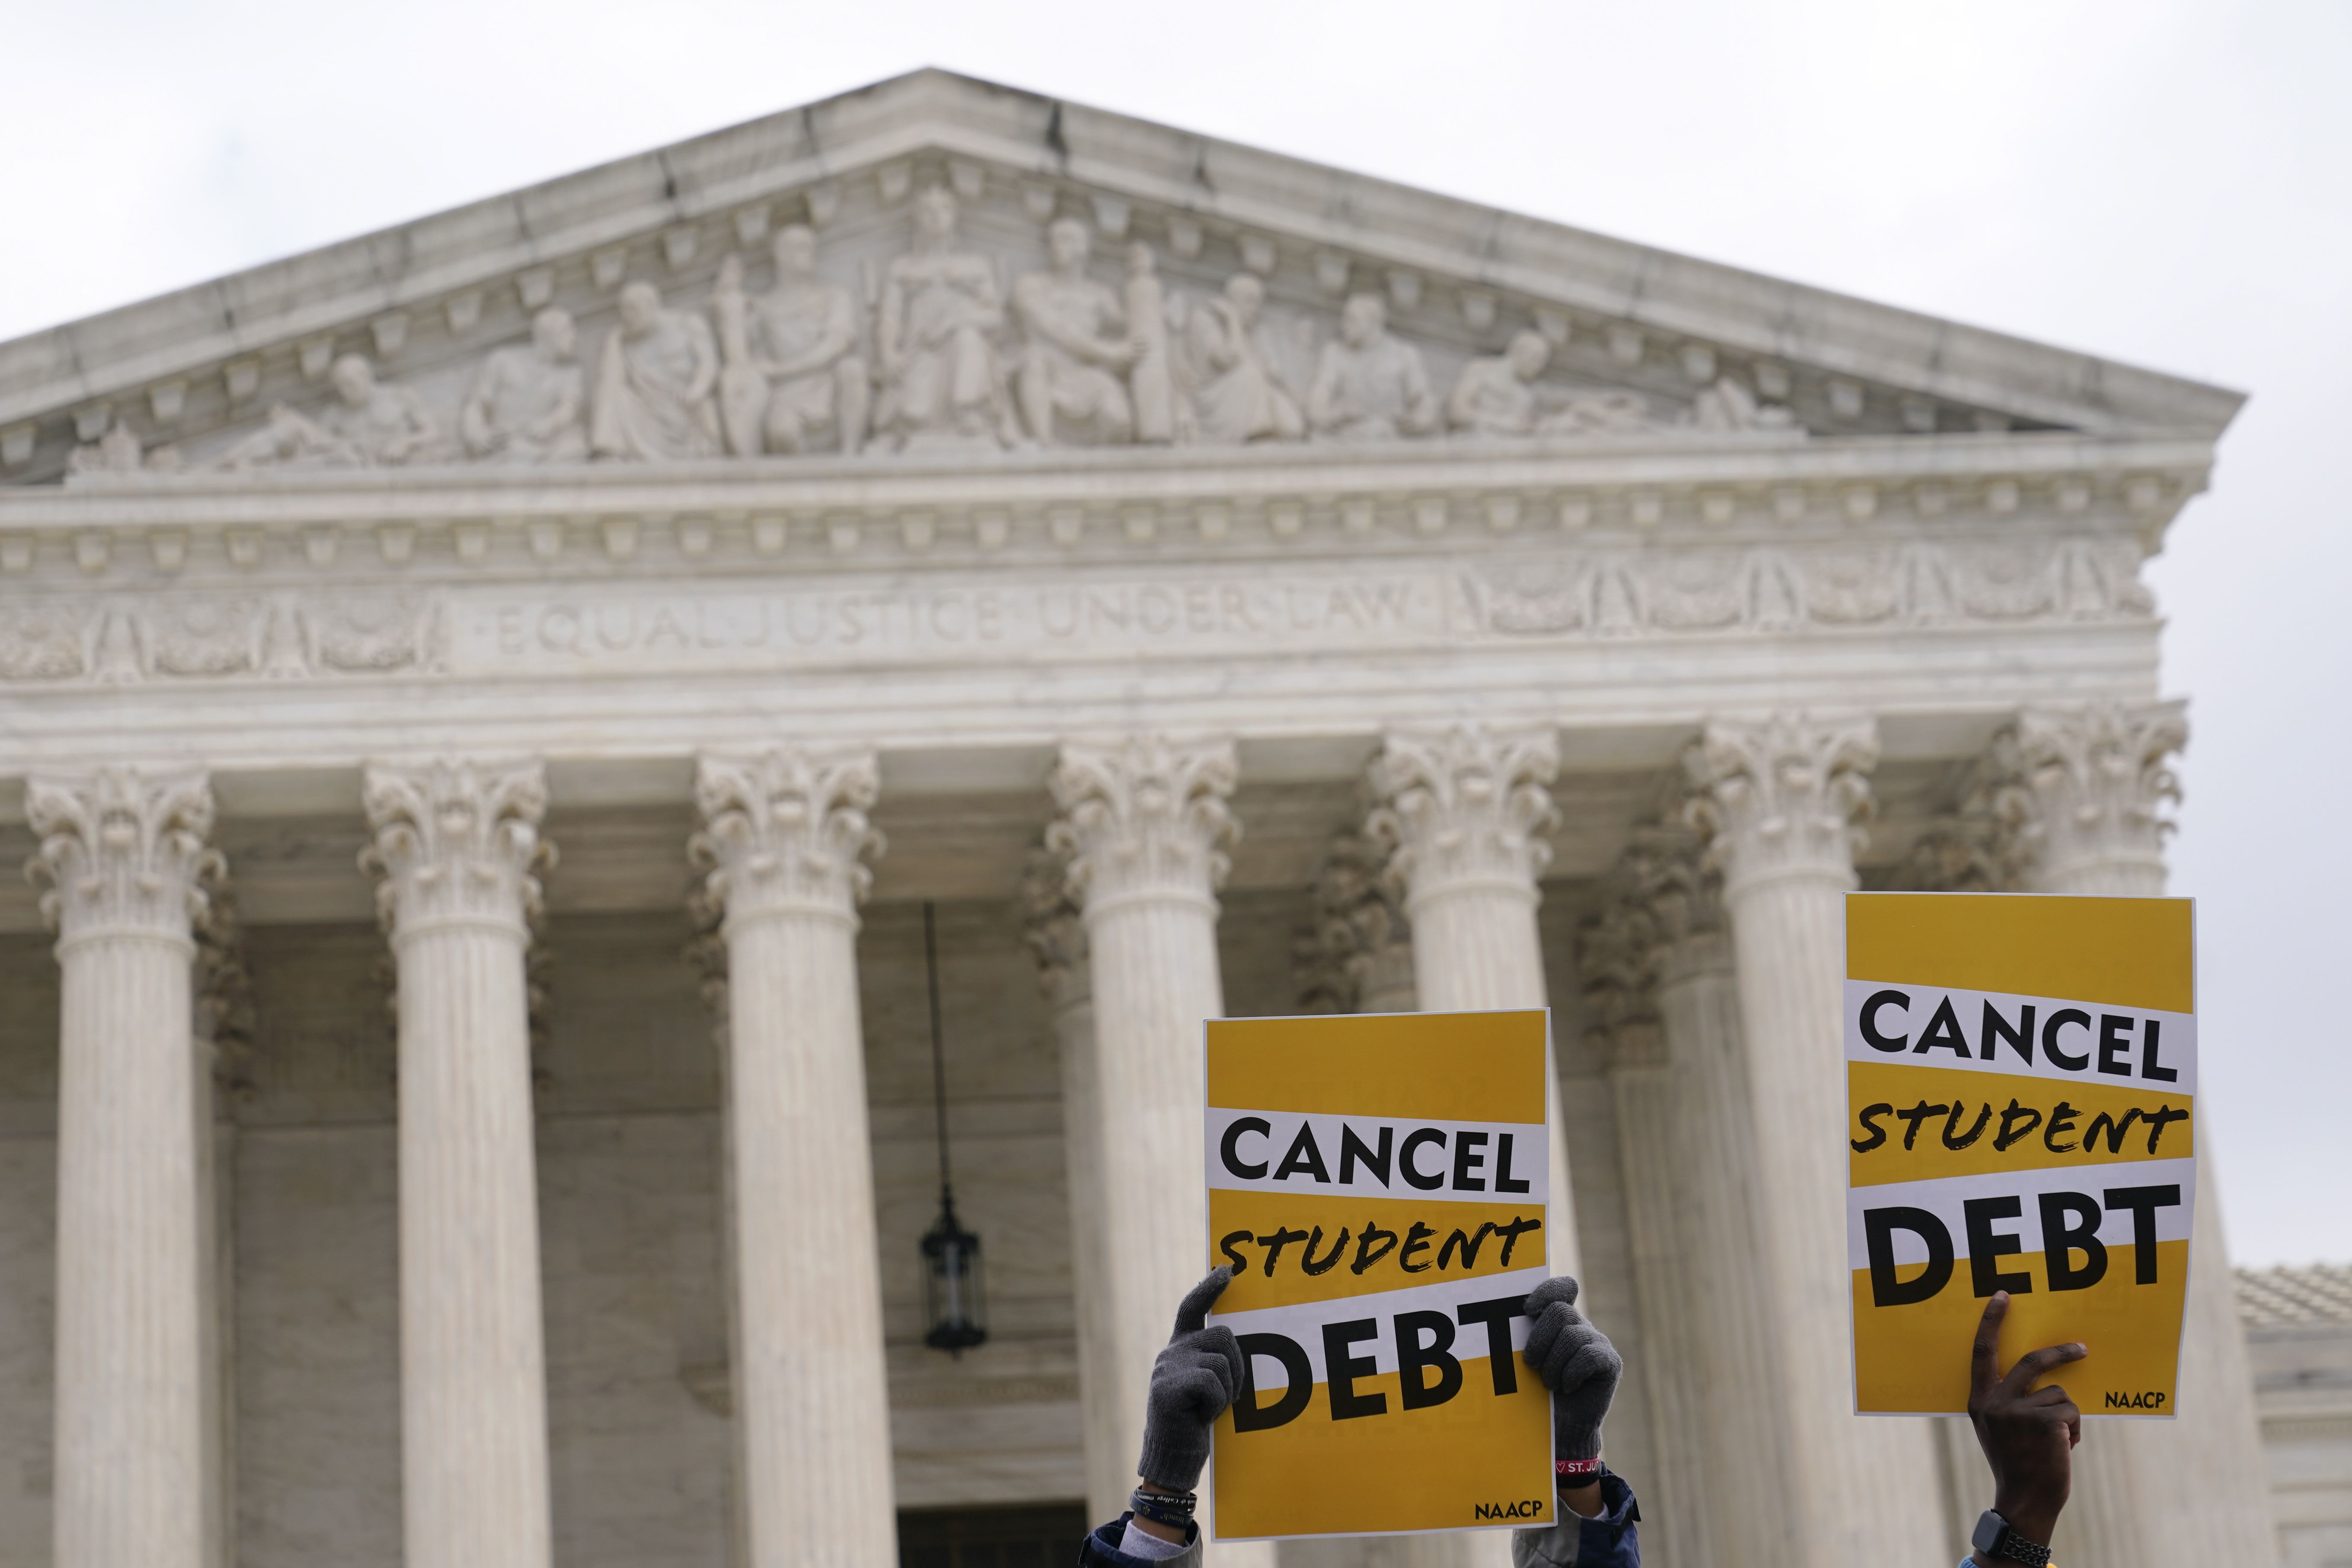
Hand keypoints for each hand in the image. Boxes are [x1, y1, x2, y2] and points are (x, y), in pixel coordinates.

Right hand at [1136, 1267, 1242, 1495]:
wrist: (1172, 1456)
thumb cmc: (1196, 1421)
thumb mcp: (1205, 1384)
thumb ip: (1212, 1360)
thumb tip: (1237, 1342)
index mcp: (1181, 1347)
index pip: (1192, 1307)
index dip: (1209, 1287)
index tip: (1227, 1270)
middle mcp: (1171, 1350)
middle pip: (1223, 1336)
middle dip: (1237, 1366)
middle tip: (1226, 1395)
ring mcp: (1167, 1367)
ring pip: (1221, 1362)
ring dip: (1227, 1391)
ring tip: (1209, 1409)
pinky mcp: (1167, 1387)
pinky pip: (1211, 1383)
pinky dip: (1216, 1404)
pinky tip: (1200, 1416)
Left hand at [1523, 1276, 1621, 1467]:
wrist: (1558, 1428)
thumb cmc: (1534, 1391)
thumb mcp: (1523, 1360)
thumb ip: (1520, 1337)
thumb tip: (1497, 1318)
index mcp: (1559, 1319)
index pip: (1562, 1288)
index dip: (1546, 1291)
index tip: (1527, 1309)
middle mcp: (1581, 1325)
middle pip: (1561, 1311)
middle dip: (1539, 1340)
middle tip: (1530, 1364)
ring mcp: (1599, 1342)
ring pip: (1573, 1336)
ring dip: (1553, 1364)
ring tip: (1549, 1383)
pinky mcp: (1611, 1362)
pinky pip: (1589, 1356)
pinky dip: (1571, 1374)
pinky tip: (1567, 1387)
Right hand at [1968, 1290, 2084, 1549]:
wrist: (2025, 1499)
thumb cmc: (2018, 1462)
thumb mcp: (2000, 1428)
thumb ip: (2008, 1400)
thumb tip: (2041, 1374)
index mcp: (1979, 1400)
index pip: (1982, 1351)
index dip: (1991, 1321)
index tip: (2003, 1296)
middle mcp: (1993, 1402)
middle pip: (2030, 1360)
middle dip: (2060, 1353)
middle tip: (2081, 1349)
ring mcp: (2017, 1411)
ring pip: (2058, 1394)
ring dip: (2066, 1416)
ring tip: (2058, 1440)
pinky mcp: (2043, 1422)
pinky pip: (2071, 1411)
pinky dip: (2074, 1430)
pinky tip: (2063, 1448)